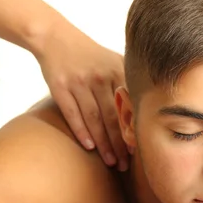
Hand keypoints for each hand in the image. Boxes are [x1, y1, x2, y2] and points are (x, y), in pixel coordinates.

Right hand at [34, 18, 127, 170]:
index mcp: (116, 71)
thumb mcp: (112, 61)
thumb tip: (147, 110)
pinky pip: (72, 113)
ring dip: (104, 143)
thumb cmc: (89, 55)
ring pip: (95, 119)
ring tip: (111, 162)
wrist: (55, 37)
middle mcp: (100, 77)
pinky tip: (90, 147)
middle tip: (127, 165)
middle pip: (113, 117)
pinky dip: (81, 131)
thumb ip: (127, 83)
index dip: (135, 130)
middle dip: (121, 144)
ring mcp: (79, 82)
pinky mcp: (60, 87)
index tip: (142, 150)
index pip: (129, 107)